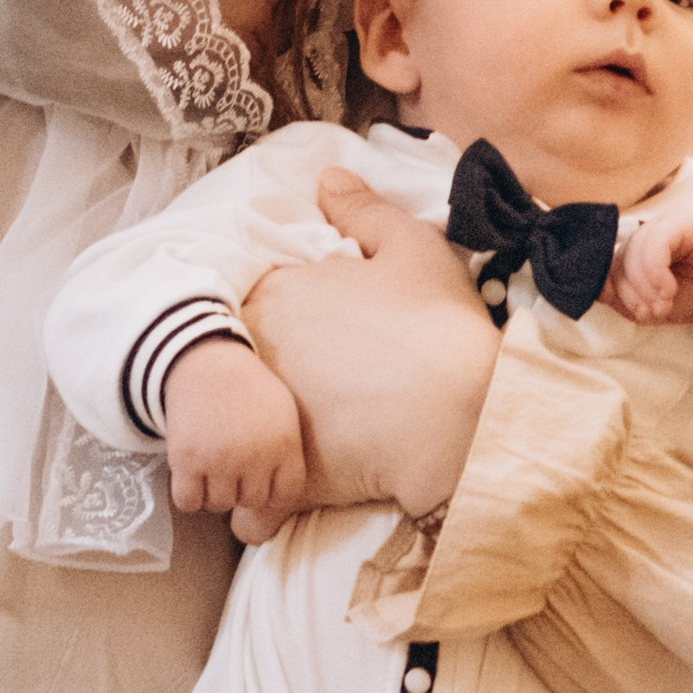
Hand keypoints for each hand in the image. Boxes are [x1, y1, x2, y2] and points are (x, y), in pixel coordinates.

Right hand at [164, 337, 309, 523]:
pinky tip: (191, 474)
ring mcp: (219, 459)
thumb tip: (271, 511)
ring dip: (213, 492)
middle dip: (240, 490)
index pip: (285, 496)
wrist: (204, 362)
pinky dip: (188, 495)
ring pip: (218, 505)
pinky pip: (188, 502)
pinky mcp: (186, 459)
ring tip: (211, 465)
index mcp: (284, 445)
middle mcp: (254, 456)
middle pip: (249, 502)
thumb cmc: (247, 391)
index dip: (270, 495)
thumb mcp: (283, 415)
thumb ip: (286, 458)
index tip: (258, 481)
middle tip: (230, 465)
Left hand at [243, 170, 496, 516]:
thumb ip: (362, 210)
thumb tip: (326, 178)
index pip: (236, 308)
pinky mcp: (285, 483)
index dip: (262, 325)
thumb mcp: (413, 247)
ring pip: (225, 447)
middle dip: (243, 387)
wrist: (468, 413)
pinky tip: (278, 507)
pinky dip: (257, 514)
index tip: (290, 339)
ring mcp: (264, 426)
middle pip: (224, 376)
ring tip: (272, 458)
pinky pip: (248, 510)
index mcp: (273, 298)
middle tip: (283, 396)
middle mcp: (253, 361)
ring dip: (238, 455)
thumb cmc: (442, 326)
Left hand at [609, 204, 692, 329]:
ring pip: (634, 254)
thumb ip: (626, 301)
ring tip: (665, 304)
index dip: (612, 291)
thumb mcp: (657, 306)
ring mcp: (660, 225)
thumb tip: (597, 293)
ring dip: (646, 286)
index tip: (636, 313)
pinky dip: (657, 272)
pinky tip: (669, 290)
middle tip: (655, 313)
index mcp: (634, 255)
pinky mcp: (678, 221)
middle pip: (617, 262)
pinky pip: (655, 244)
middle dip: (632, 294)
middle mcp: (643, 236)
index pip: (606, 269)